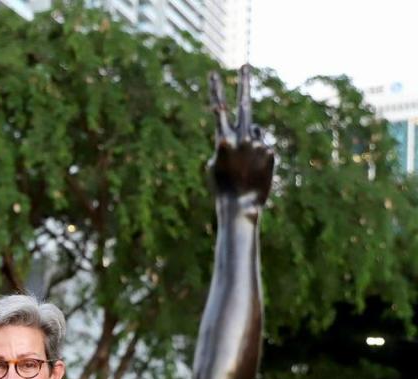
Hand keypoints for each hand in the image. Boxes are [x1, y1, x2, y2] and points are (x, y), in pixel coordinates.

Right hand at [208, 65, 274, 208]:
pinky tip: (254, 171)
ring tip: (244, 164)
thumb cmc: (222, 187)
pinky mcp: (271, 152)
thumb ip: (228, 142)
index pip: (218, 110)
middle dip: (244, 83)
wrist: (239, 206)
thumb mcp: (215, 164)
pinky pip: (264, 147)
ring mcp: (258, 144)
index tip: (214, 73)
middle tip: (245, 66)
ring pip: (255, 132)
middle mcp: (242, 137)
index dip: (215, 91)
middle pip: (244, 104)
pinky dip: (259, 156)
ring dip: (250, 142)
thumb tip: (252, 128)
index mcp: (222, 140)